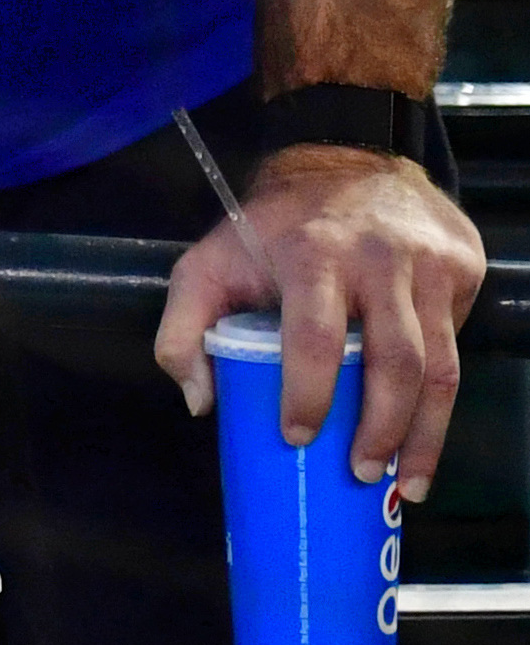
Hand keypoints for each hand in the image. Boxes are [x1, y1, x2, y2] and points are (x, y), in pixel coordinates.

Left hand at [153, 140, 486, 497]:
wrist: (351, 161)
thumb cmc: (273, 226)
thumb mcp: (210, 260)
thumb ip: (184, 327)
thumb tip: (201, 402)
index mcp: (313, 255)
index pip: (315, 335)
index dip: (308, 393)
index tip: (297, 437)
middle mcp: (379, 261)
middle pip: (395, 362)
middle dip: (381, 429)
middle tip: (362, 475)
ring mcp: (428, 269)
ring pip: (440, 368)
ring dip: (425, 434)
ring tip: (406, 483)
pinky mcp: (460, 275)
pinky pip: (456, 350)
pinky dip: (443, 405)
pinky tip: (426, 438)